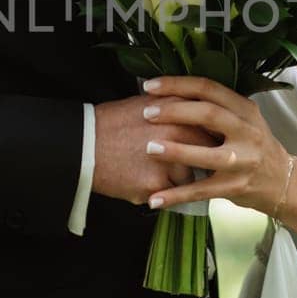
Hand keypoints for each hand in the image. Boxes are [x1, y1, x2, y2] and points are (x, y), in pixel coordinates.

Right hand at [92, 94, 217, 204]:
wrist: (83, 145)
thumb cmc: (112, 123)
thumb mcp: (146, 102)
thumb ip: (175, 105)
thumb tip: (197, 111)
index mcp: (179, 109)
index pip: (212, 127)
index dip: (213, 139)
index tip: (212, 146)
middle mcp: (180, 132)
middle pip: (208, 153)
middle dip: (204, 161)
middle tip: (198, 166)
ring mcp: (171, 159)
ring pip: (190, 178)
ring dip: (179, 179)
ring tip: (156, 173)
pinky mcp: (158, 184)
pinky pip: (171, 195)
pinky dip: (161, 193)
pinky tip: (142, 182)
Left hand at [138, 76, 291, 214]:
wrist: (283, 181)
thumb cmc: (253, 146)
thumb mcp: (243, 120)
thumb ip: (216, 107)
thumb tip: (170, 93)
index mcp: (245, 109)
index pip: (209, 88)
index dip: (177, 84)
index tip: (150, 86)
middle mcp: (248, 132)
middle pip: (208, 114)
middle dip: (173, 112)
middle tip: (146, 113)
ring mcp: (243, 161)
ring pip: (206, 154)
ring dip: (175, 151)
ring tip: (149, 147)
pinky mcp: (235, 187)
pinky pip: (201, 191)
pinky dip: (176, 195)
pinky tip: (154, 198)